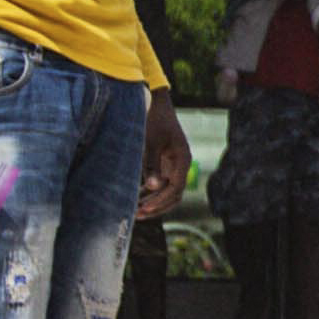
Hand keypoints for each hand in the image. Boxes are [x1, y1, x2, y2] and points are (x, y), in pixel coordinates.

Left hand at [137, 94, 194, 221]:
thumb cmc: (153, 120)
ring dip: (153, 202)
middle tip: (138, 215)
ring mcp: (173, 166)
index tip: (144, 208)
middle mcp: (181, 165)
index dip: (160, 200)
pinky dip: (149, 193)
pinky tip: (134, 199)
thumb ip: (151, 165)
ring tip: (134, 211)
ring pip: (166, 192)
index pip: (175, 188)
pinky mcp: (164, 165)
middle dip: (157, 206)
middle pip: (174, 195)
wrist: (156, 104)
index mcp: (183, 159)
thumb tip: (153, 187)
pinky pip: (159, 184)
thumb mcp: (150, 142)